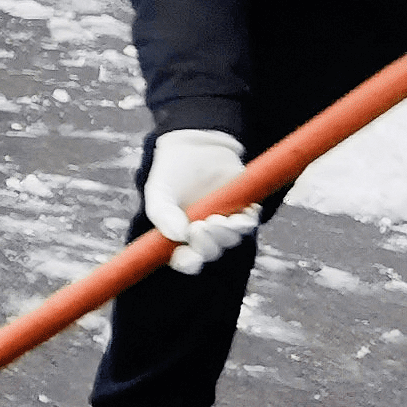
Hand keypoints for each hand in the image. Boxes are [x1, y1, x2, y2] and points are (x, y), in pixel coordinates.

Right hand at [141, 126, 259, 275]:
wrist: (195, 144)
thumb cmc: (171, 171)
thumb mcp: (158, 191)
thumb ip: (162, 214)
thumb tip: (181, 237)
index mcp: (179, 235)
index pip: (185, 260)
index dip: (188, 262)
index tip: (187, 254)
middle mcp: (203, 233)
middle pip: (210, 252)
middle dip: (207, 245)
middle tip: (201, 227)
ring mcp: (223, 222)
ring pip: (230, 240)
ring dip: (226, 234)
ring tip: (217, 218)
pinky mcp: (241, 209)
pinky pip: (248, 224)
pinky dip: (246, 221)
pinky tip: (242, 212)